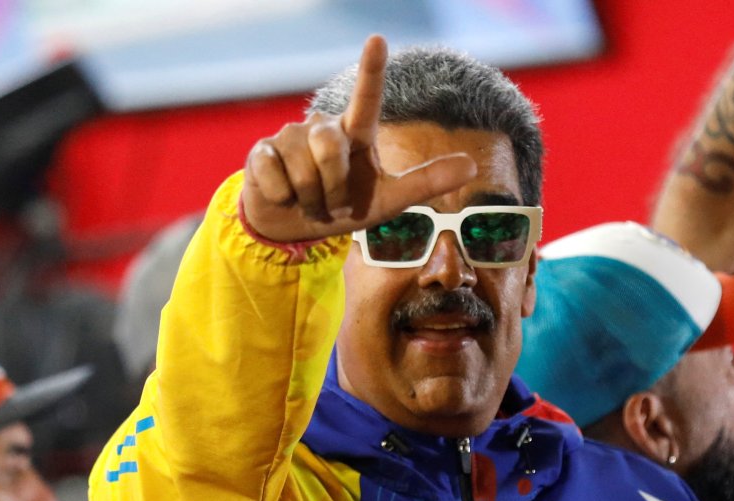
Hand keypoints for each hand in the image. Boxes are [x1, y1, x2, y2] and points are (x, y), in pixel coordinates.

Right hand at [240, 35, 476, 243]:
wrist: (293, 227)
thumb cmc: (344, 209)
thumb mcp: (389, 202)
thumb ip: (426, 183)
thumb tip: (472, 165)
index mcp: (355, 135)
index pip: (366, 99)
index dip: (370, 70)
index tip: (377, 40)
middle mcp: (323, 128)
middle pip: (329, 149)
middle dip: (332, 188)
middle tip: (330, 203)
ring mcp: (289, 137)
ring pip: (304, 169)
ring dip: (310, 198)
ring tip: (308, 201)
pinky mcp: (261, 152)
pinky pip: (276, 178)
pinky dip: (283, 197)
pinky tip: (283, 195)